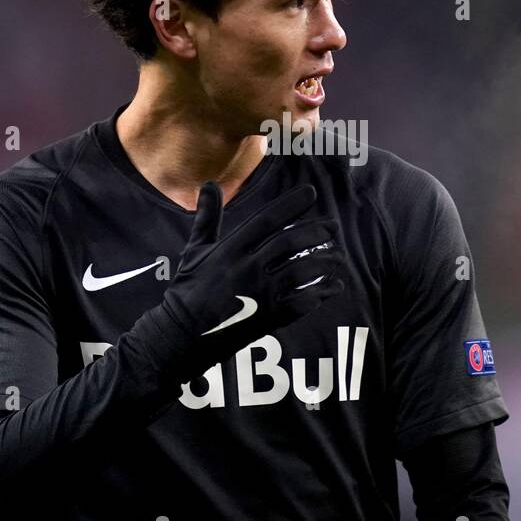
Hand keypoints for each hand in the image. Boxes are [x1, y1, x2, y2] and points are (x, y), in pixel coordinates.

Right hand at [158, 181, 345, 381]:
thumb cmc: (188, 288)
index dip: (291, 204)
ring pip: (302, 272)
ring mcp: (260, 295)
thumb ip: (208, 217)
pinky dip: (321, 294)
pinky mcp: (268, 318)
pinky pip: (302, 303)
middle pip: (291, 244)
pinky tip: (333, 286)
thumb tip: (208, 184)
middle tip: (334, 226)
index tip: (311, 194)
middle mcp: (248, 269)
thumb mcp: (195, 250)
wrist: (182, 335)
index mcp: (231, 250)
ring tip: (338, 256)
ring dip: (325, 262)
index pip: (267, 220)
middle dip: (317, 232)